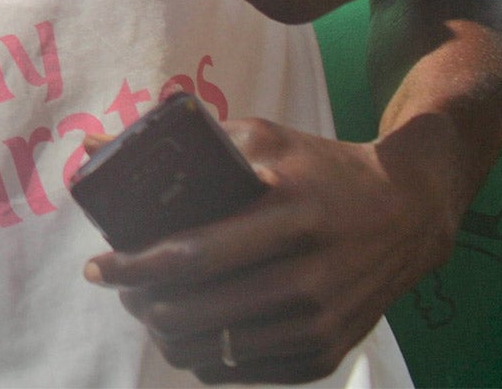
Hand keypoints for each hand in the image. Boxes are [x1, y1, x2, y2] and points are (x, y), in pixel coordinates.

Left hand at [86, 119, 459, 383]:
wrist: (409, 212)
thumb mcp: (263, 137)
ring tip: (148, 308)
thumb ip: (183, 140)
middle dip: (142, 304)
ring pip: (216, 352)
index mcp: (290, 215)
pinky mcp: (328, 355)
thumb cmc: (320, 168)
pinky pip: (245, 372)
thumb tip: (92, 147)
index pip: (194, 255)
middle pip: (198, 312)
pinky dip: (206, 358)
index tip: (97, 266)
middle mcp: (310, 278)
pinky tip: (190, 333)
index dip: (135, 267)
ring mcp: (322, 325)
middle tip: (121, 287)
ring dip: (166, 334)